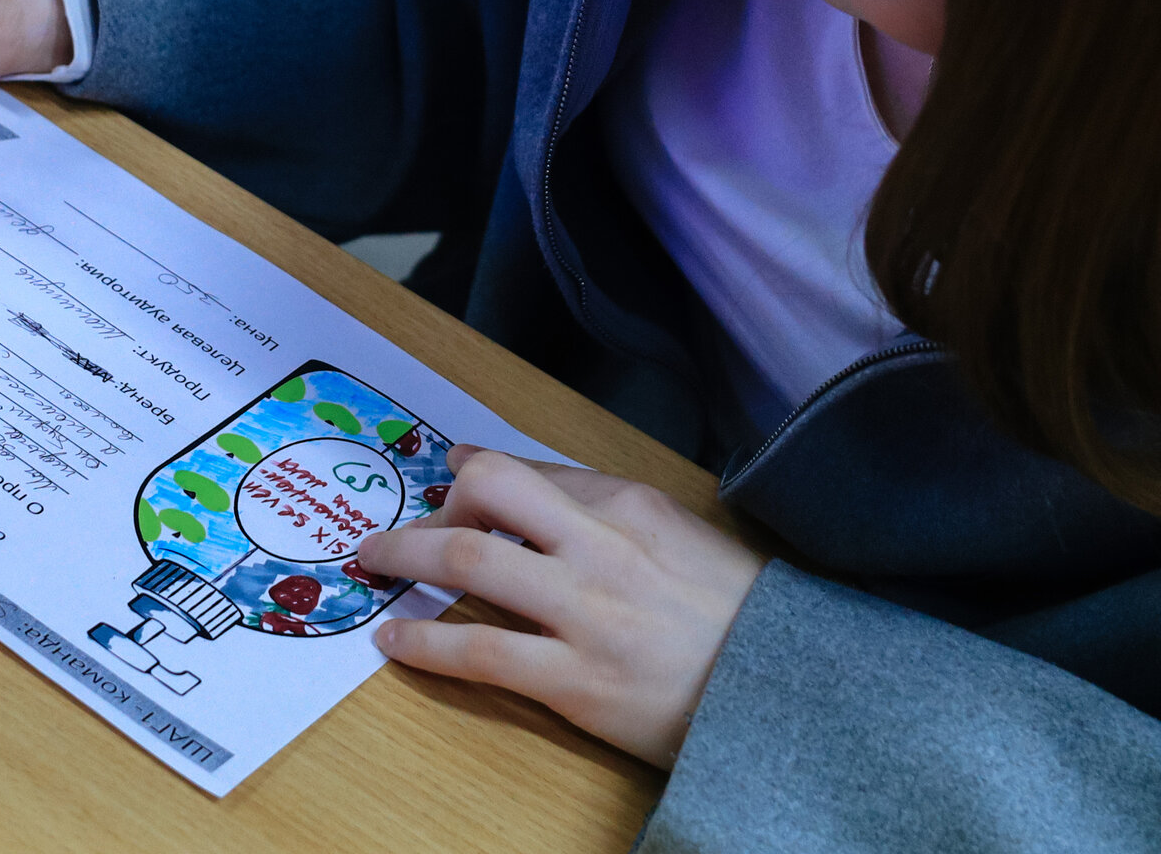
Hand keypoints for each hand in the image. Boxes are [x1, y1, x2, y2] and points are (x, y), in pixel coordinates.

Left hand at [357, 447, 763, 767]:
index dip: (474, 475)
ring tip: (373, 566)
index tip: (448, 484)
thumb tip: (532, 481)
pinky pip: (480, 651)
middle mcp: (600, 546)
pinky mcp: (576, 680)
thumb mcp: (680, 534)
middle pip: (488, 492)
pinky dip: (425, 643)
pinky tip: (396, 642)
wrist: (787, 690)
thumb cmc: (735, 612)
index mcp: (630, 504)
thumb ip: (607, 507)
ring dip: (406, 557)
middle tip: (395, 530)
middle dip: (428, 505)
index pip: (530, 470)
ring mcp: (585, 612)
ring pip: (470, 561)